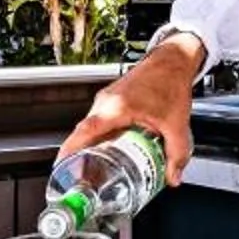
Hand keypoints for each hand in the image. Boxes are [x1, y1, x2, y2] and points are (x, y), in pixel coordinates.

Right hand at [60, 31, 207, 178]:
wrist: (173, 60)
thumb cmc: (170, 82)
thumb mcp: (176, 125)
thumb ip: (177, 154)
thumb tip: (172, 177)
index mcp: (117, 107)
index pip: (86, 130)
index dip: (71, 149)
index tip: (62, 165)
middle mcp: (106, 101)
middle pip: (83, 132)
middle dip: (78, 155)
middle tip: (79, 176)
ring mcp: (106, 98)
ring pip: (90, 126)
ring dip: (88, 145)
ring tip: (91, 167)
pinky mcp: (110, 98)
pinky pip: (97, 120)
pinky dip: (97, 135)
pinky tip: (108, 148)